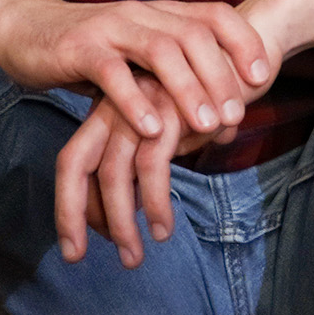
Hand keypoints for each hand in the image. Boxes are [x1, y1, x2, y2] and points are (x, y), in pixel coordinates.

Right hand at [0, 0, 276, 142]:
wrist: (24, 29)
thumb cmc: (92, 52)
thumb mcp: (140, 60)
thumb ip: (177, 81)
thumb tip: (225, 123)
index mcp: (161, 13)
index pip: (215, 14)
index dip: (243, 40)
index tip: (263, 75)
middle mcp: (141, 13)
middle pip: (194, 34)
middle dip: (220, 75)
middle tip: (236, 115)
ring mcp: (109, 27)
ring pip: (159, 49)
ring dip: (187, 88)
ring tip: (205, 125)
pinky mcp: (78, 48)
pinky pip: (111, 72)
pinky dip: (134, 100)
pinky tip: (151, 128)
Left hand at [55, 77, 222, 267]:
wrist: (246, 56)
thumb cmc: (207, 100)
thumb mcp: (169, 131)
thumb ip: (147, 160)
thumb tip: (134, 204)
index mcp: (109, 112)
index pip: (72, 161)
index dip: (67, 205)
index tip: (74, 247)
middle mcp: (117, 107)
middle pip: (75, 163)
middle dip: (71, 215)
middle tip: (77, 257)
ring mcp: (141, 107)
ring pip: (113, 172)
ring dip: (120, 222)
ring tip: (134, 256)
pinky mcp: (169, 111)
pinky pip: (152, 166)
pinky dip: (155, 202)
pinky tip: (163, 228)